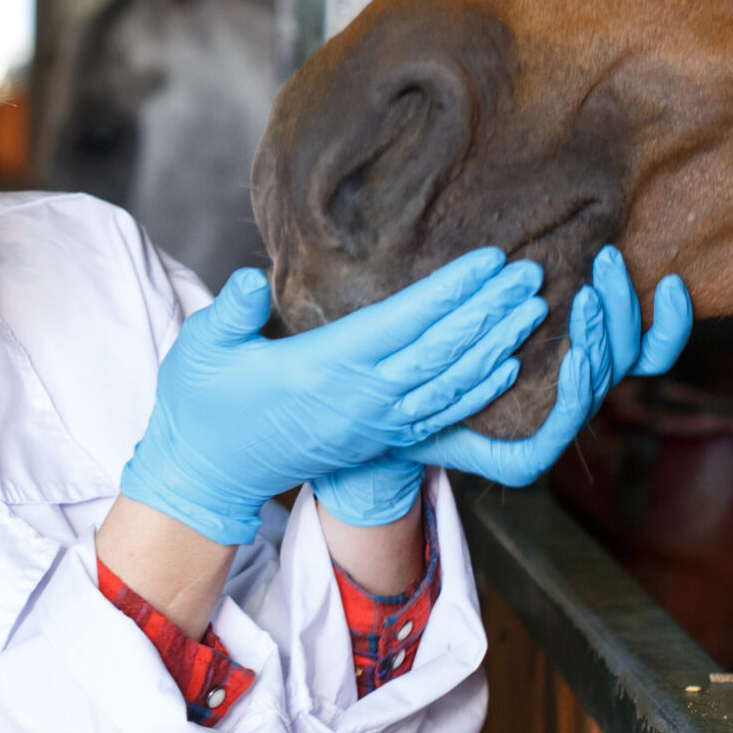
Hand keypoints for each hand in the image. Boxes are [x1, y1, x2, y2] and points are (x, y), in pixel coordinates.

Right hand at [119, 248, 546, 545]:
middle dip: (490, 310)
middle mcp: (359, 398)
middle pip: (441, 349)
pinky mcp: (376, 436)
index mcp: (322, 369)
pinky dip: (478, 388)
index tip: (491, 260)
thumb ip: (228, 313)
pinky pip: (441, 411)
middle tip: (531, 272)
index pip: (402, 323)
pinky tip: (507, 364)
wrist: (209, 472)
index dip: (451, 291)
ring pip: (451, 382)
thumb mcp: (200, 349)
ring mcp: (373, 422)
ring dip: (496, 344)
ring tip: (532, 308)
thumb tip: (251, 279)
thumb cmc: (201, 404)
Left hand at [310, 245, 693, 521]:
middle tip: (605, 262)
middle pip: (632, 354)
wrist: (390, 419)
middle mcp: (578, 394)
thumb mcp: (491, 309)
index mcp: (581, 363)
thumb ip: (525, 282)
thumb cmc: (445, 354)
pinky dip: (576, 386)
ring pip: (602, 379)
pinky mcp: (527, 459)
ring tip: (585, 298)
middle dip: (626, 305)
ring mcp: (556, 426)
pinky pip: (564, 423)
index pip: (650, 349)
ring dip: (599, 335)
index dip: (672, 321)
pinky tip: (574, 356)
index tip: (676, 279)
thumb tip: (552, 233)